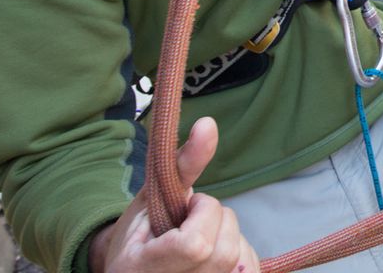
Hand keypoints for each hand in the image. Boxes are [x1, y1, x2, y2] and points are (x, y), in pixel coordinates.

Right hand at [89, 118, 259, 272]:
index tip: (189, 207)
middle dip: (218, 221)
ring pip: (240, 258)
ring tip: (202, 242)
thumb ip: (182, 163)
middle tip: (194, 222)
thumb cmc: (141, 233)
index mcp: (144, 269)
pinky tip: (217, 255)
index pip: (197, 245)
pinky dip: (241, 254)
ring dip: (229, 237)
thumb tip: (208, 124)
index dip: (203, 216)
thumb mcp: (153, 196)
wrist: (132, 271)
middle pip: (224, 249)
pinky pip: (249, 269)